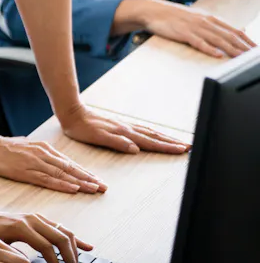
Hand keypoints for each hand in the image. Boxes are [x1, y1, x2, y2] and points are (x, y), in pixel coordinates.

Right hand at [0, 133, 105, 193]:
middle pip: (70, 168)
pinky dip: (62, 184)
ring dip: (80, 182)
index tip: (98, 180)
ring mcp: (35, 162)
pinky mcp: (25, 171)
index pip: (68, 163)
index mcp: (44, 149)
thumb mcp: (25, 148)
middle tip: (104, 187)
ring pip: (63, 173)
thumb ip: (38, 155)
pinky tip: (73, 188)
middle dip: (88, 178)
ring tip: (95, 189)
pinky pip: (47, 179)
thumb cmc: (2, 148)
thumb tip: (47, 161)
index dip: (84, 172)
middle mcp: (43, 154)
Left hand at [0, 198, 93, 262]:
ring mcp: (40, 218)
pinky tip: (88, 248)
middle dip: (70, 260)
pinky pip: (63, 229)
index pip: (46, 246)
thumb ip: (9, 257)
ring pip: (65, 233)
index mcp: (22, 226)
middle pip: (60, 239)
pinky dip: (76, 240)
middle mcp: (33, 219)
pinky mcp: (43, 220)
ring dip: (74, 253)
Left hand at [58, 105, 189, 153]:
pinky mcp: (119, 124)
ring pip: (150, 132)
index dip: (167, 147)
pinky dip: (152, 133)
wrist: (72, 112)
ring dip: (165, 138)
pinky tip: (153, 135)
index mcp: (124, 133)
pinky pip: (142, 129)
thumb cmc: (81, 128)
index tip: (183, 150)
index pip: (150, 142)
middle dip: (172, 142)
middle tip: (190, 147)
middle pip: (155, 136)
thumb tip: (136, 149)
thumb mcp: (97, 138)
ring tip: (178, 142)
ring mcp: (124, 125)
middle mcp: (127, 128)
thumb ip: (116, 143)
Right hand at [131, 0, 254, 58]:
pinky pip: (198, 42)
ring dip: (231, 49)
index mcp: (210, 18)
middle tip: (253, 56)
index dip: (247, 40)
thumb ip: (216, 25)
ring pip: (217, 40)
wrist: (154, 10)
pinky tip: (217, 54)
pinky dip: (209, 48)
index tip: (256, 49)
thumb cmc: (176, 17)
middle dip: (243, 47)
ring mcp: (194, 27)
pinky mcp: (183, 33)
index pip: (234, 30)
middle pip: (229, 36)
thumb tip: (236, 31)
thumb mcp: (198, 18)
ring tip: (241, 57)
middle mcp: (205, 22)